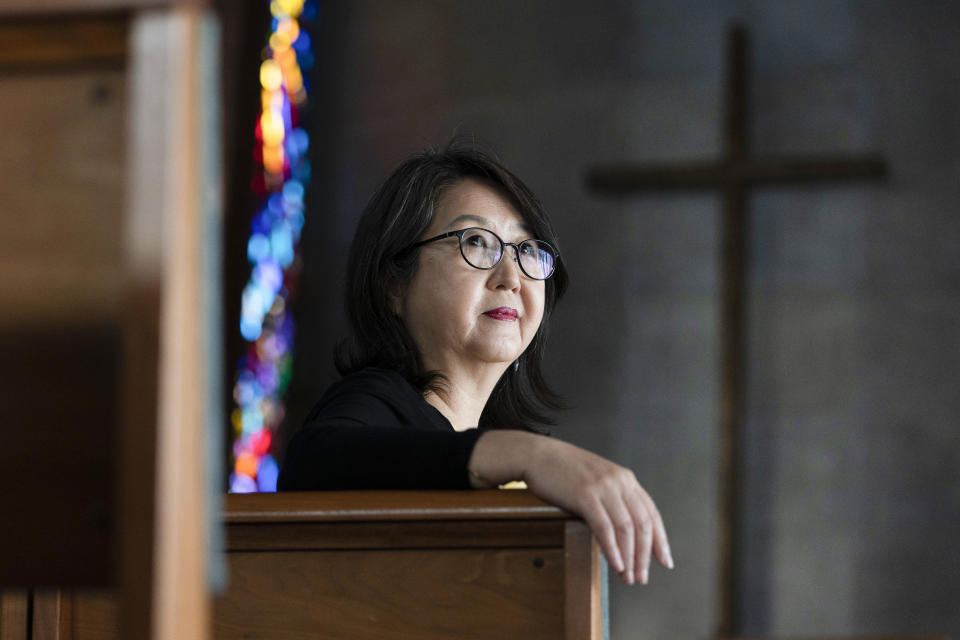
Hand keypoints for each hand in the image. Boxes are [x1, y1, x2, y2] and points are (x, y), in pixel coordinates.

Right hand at [468, 430, 673, 584]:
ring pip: (626, 528)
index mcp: (625, 478)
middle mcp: (619, 481)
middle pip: (642, 523)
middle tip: (642, 576)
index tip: (664, 560)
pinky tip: (615, 564)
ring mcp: (603, 487)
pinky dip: (612, 549)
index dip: (660, 539)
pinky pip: (605, 527)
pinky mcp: (585, 494)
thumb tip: (624, 532)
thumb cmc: (563, 470)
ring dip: (630, 557)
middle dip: (645, 555)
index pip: (651, 512)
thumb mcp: (597, 479)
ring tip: (628, 576)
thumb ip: (613, 498)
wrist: (537, 454)